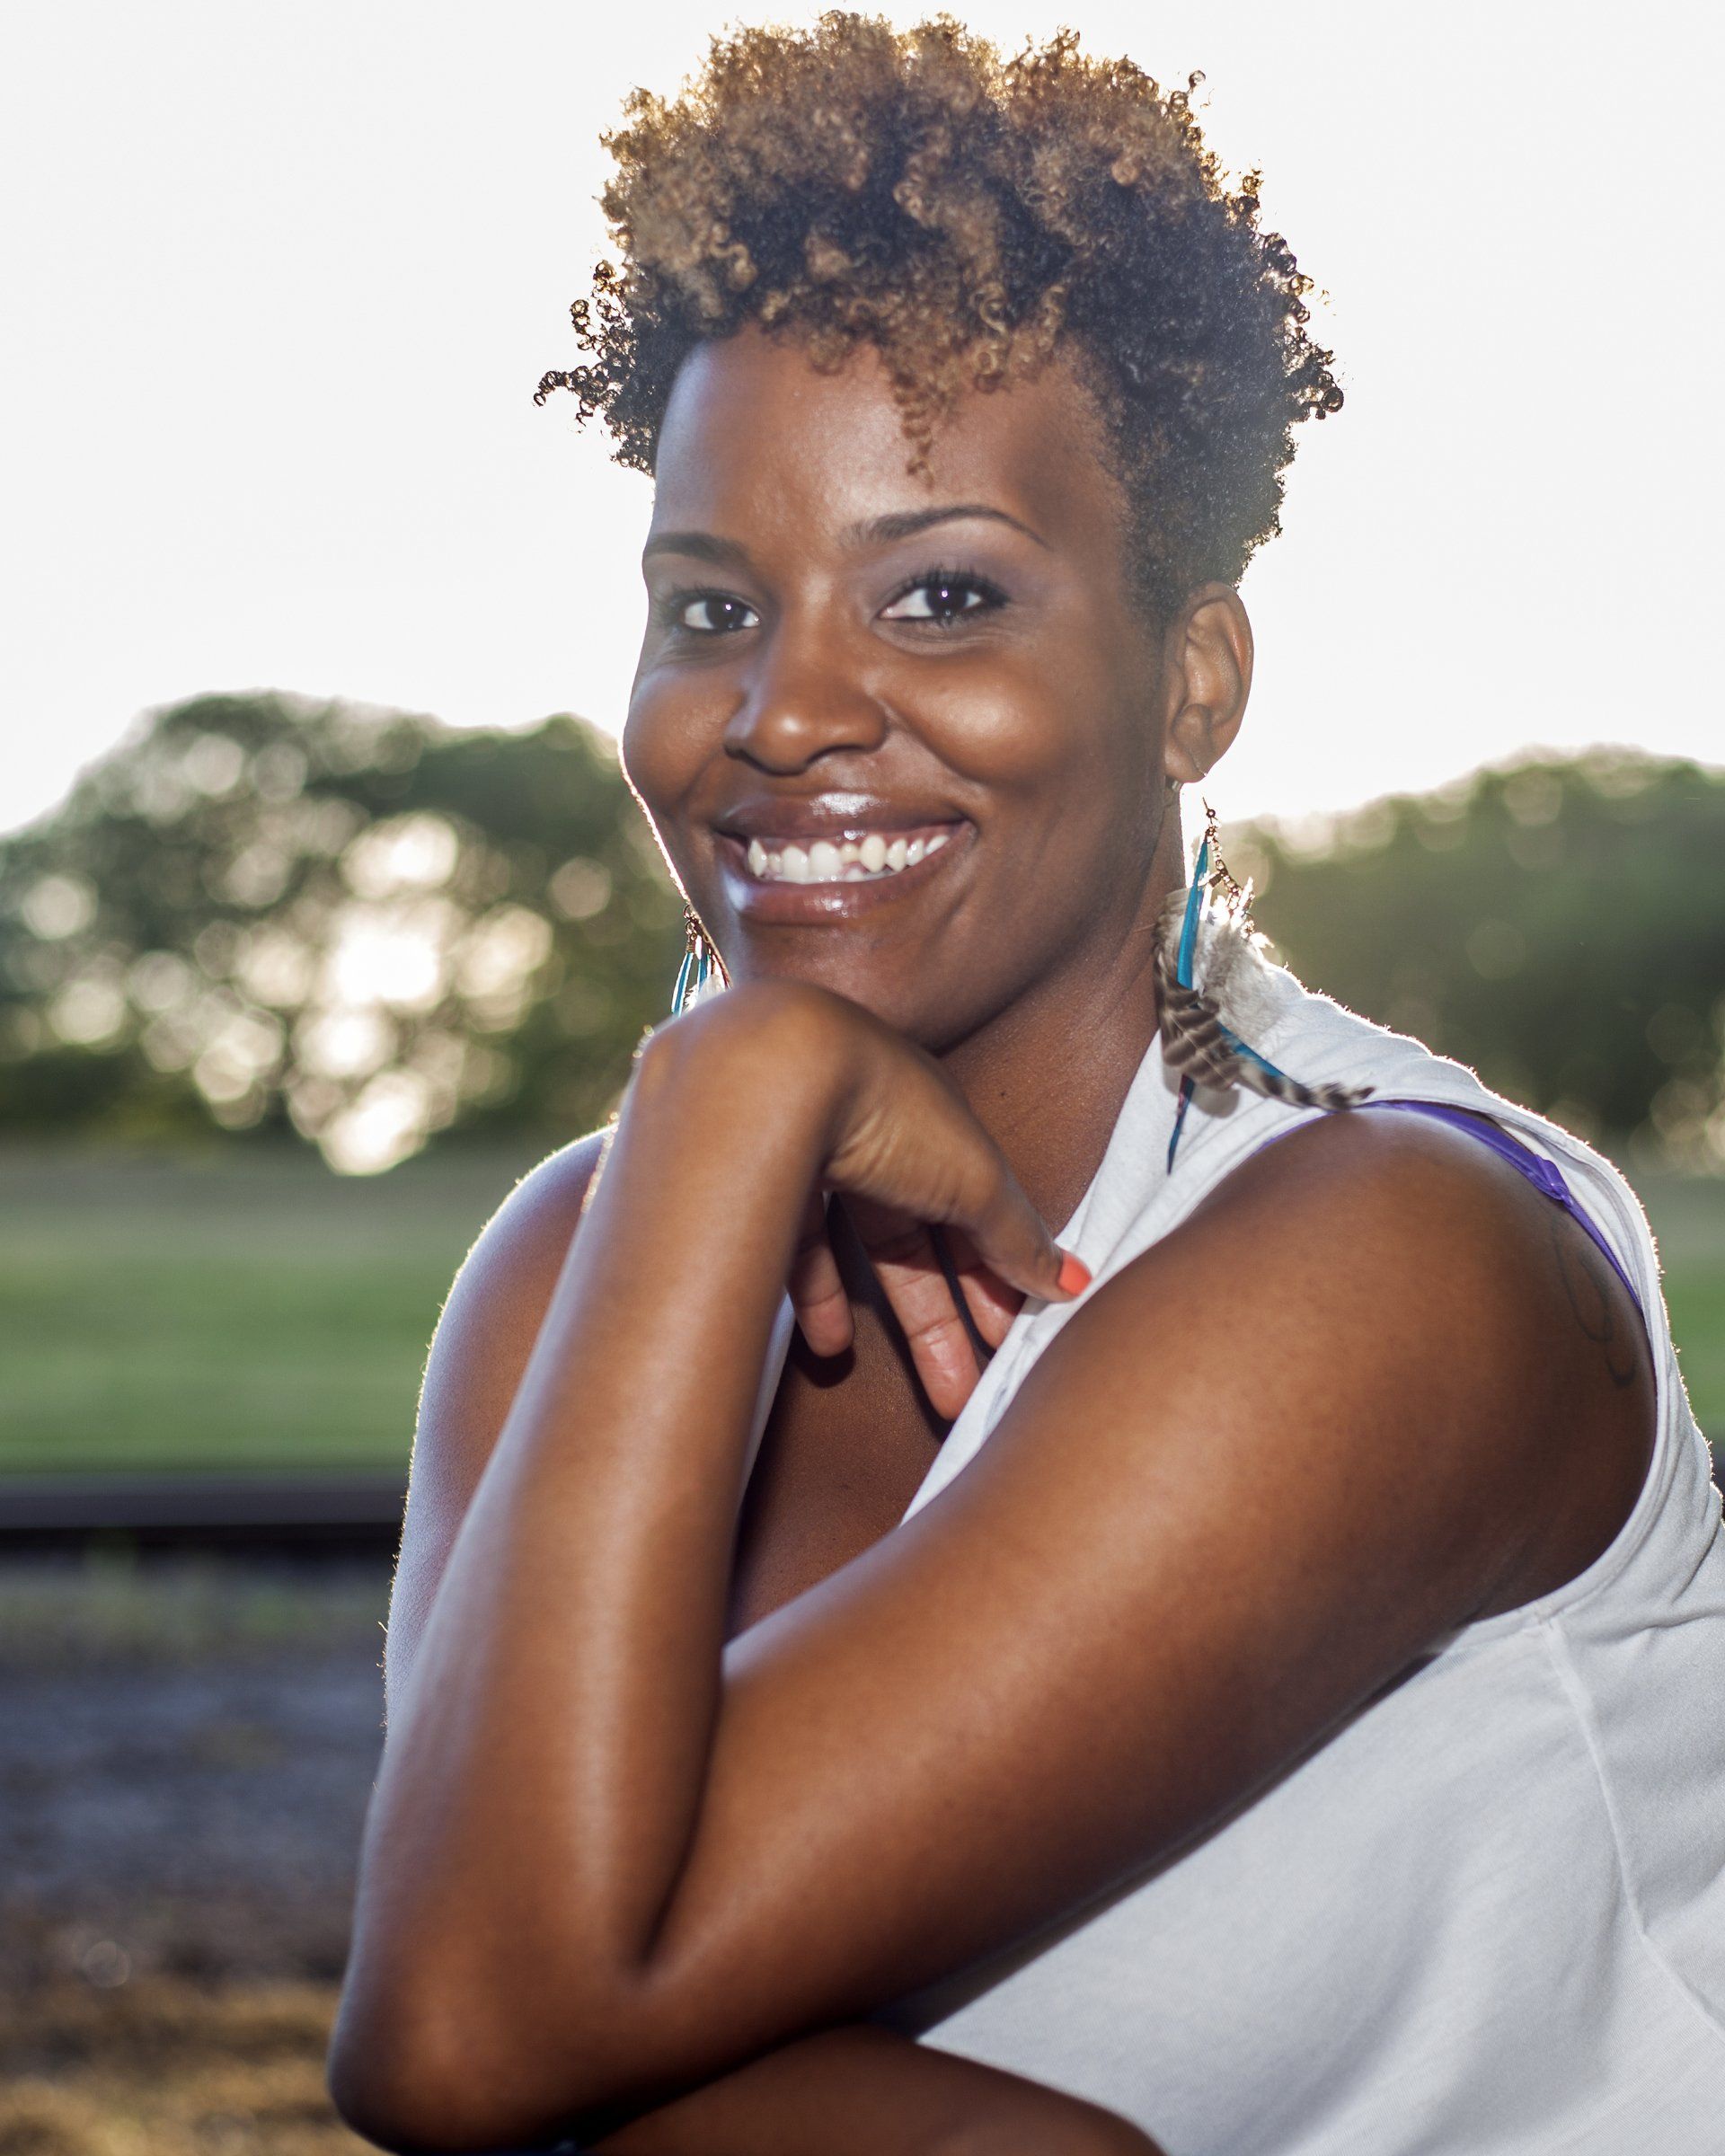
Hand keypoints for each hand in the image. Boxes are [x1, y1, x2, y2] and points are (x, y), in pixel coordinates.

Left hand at [653, 981, 1087, 1417]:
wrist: (769, 1072)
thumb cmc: (883, 1103)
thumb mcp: (973, 1176)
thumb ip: (1017, 1233)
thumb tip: (1070, 1280)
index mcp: (933, 1121)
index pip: (976, 1209)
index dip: (1000, 1273)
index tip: (1016, 1337)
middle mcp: (871, 1135)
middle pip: (920, 1242)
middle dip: (949, 1321)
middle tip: (970, 1392)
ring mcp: (811, 1157)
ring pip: (862, 1254)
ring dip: (894, 1322)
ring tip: (918, 1388)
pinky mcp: (756, 1185)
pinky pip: (794, 1252)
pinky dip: (817, 1302)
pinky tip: (831, 1348)